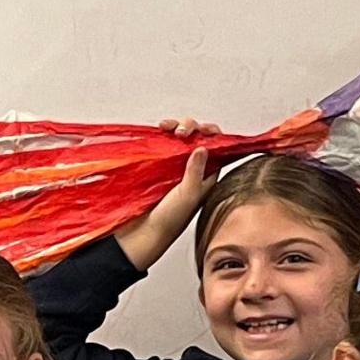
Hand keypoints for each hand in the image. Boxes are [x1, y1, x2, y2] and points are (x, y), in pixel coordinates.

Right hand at [114, 123, 219, 270]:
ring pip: (180, 137)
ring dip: (177, 127)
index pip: (216, 147)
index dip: (212, 135)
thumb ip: (196, 172)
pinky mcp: (158, 163)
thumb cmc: (169, 220)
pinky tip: (160, 130)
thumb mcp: (188, 195)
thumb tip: (203, 148)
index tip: (204, 130)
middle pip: (198, 138)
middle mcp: (193, 168)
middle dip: (192, 128)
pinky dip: (163, 133)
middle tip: (182, 132)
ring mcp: (175, 165)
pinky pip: (164, 142)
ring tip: (168, 129)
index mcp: (207, 176)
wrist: (143, 232)